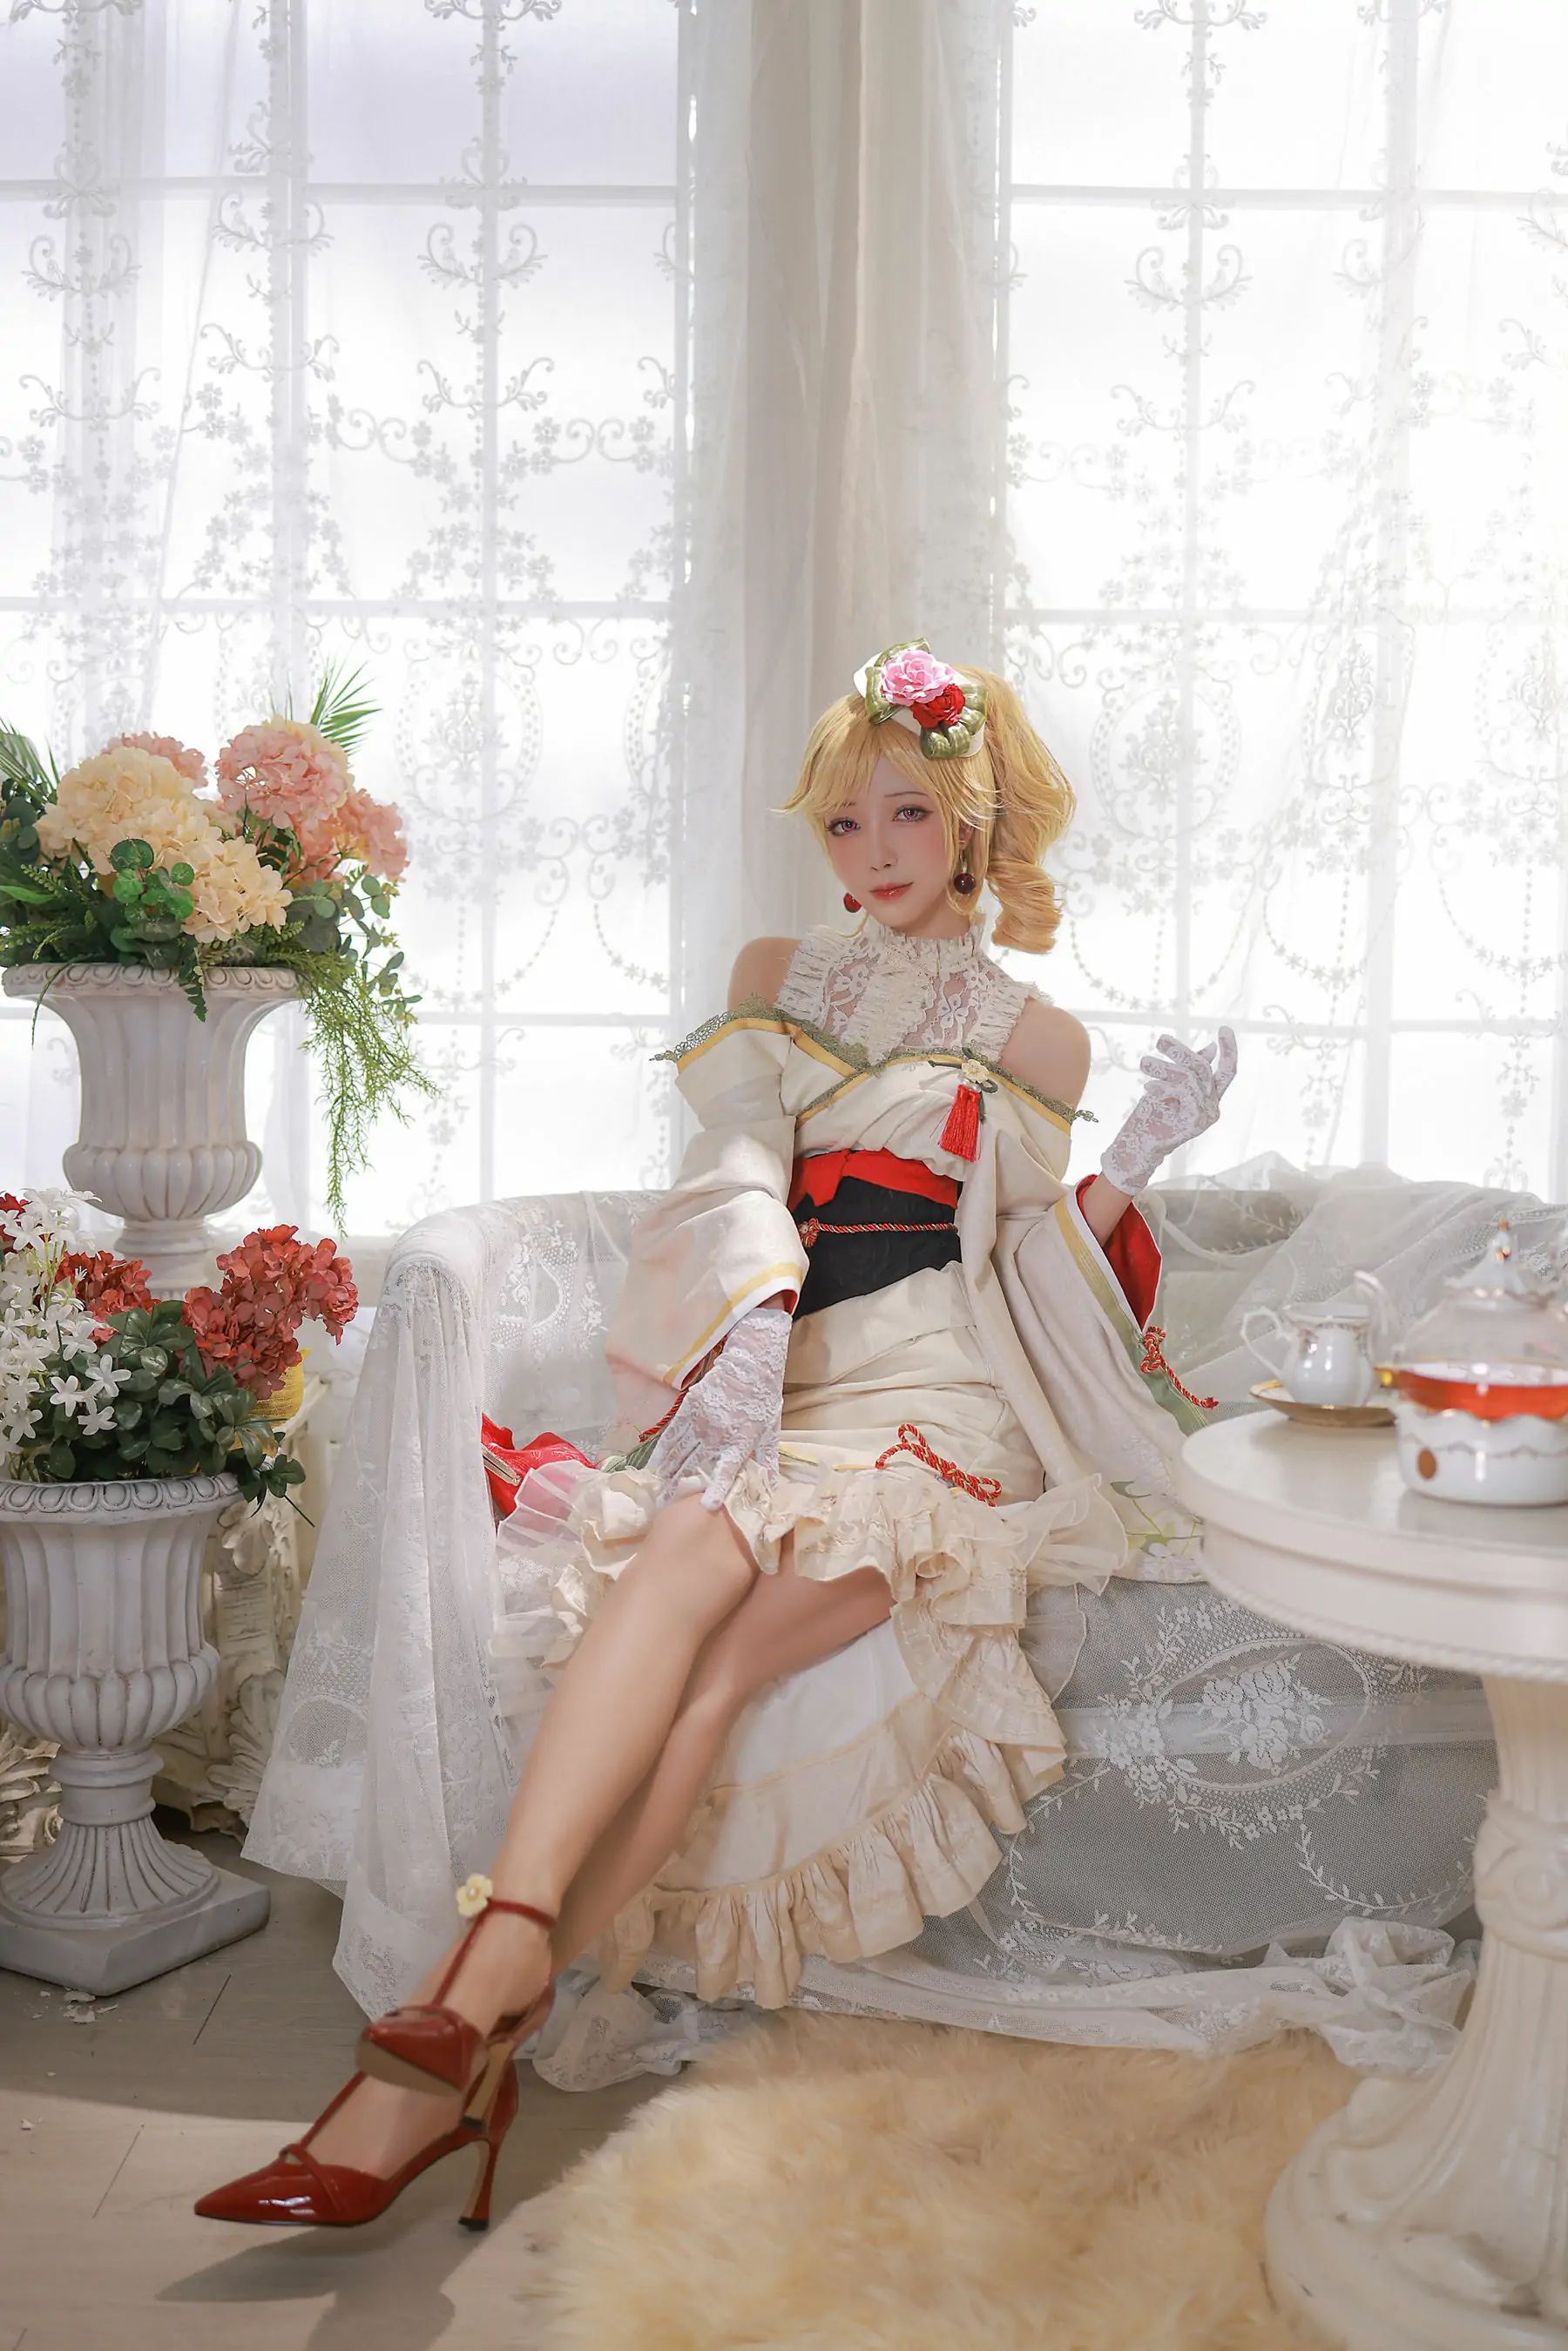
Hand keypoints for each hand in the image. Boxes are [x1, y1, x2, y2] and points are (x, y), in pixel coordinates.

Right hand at [646, 1303, 792, 1511]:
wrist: (749, 1365)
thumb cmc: (762, 1402)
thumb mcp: (770, 1432)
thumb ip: (767, 1462)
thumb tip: (771, 1490)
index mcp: (739, 1444)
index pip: (727, 1471)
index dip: (717, 1488)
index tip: (707, 1506)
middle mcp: (718, 1436)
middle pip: (695, 1467)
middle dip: (678, 1489)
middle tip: (665, 1507)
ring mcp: (701, 1422)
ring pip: (679, 1453)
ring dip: (666, 1474)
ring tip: (656, 1492)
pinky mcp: (689, 1410)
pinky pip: (672, 1434)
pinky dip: (662, 1451)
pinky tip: (654, 1465)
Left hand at [1098, 1028, 1237, 1194]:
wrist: (1137, 1145)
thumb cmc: (1152, 1115)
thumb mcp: (1170, 1084)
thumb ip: (1190, 1069)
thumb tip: (1210, 1049)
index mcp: (1209, 1096)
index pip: (1228, 1071)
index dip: (1230, 1049)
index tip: (1224, 1028)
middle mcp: (1213, 1106)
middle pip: (1204, 1068)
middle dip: (1182, 1051)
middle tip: (1160, 1040)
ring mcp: (1206, 1116)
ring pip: (1191, 1077)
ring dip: (1164, 1067)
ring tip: (1144, 1064)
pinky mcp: (1196, 1122)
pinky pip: (1185, 1092)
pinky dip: (1166, 1085)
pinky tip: (1148, 1087)